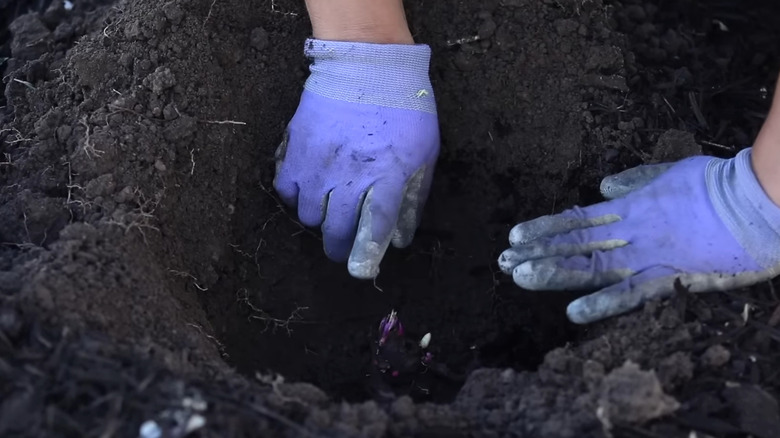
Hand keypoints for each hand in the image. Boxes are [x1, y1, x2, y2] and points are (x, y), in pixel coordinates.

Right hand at [274, 39, 439, 278]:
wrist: (367, 63)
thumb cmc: (404, 107)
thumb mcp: (425, 152)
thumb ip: (415, 198)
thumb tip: (402, 239)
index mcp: (389, 175)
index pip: (375, 228)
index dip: (366, 256)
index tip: (360, 272)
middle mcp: (351, 175)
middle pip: (337, 230)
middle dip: (339, 247)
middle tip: (342, 248)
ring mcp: (320, 163)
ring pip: (308, 215)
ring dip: (319, 220)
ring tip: (328, 209)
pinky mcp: (297, 149)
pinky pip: (286, 190)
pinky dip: (295, 197)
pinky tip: (308, 189)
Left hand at [498, 148, 779, 323]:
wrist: (758, 202)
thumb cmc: (718, 185)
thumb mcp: (668, 172)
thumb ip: (634, 180)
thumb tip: (602, 189)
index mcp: (630, 207)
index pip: (577, 220)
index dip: (545, 228)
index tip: (515, 235)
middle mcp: (630, 231)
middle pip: (574, 243)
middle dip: (536, 252)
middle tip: (502, 261)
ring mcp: (647, 254)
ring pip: (591, 264)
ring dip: (554, 270)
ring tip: (518, 276)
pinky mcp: (670, 275)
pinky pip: (632, 293)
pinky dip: (603, 302)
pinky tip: (573, 312)